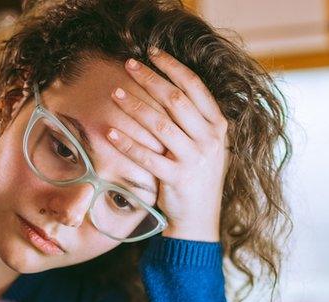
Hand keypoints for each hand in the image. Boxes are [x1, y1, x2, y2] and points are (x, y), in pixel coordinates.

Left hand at [107, 48, 228, 241]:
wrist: (200, 220)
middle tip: (128, 65)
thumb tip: (168, 86)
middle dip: (150, 79)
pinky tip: (110, 132)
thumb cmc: (197, 178)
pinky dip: (127, 143)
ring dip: (135, 106)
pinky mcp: (177, 179)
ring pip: (160, 125)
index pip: (195, 87)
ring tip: (115, 93)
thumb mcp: (207, 146)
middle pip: (176, 100)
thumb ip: (195, 120)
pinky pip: (147, 157)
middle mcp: (209, 140)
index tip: (152, 53)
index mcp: (218, 127)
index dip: (173, 67)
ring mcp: (195, 160)